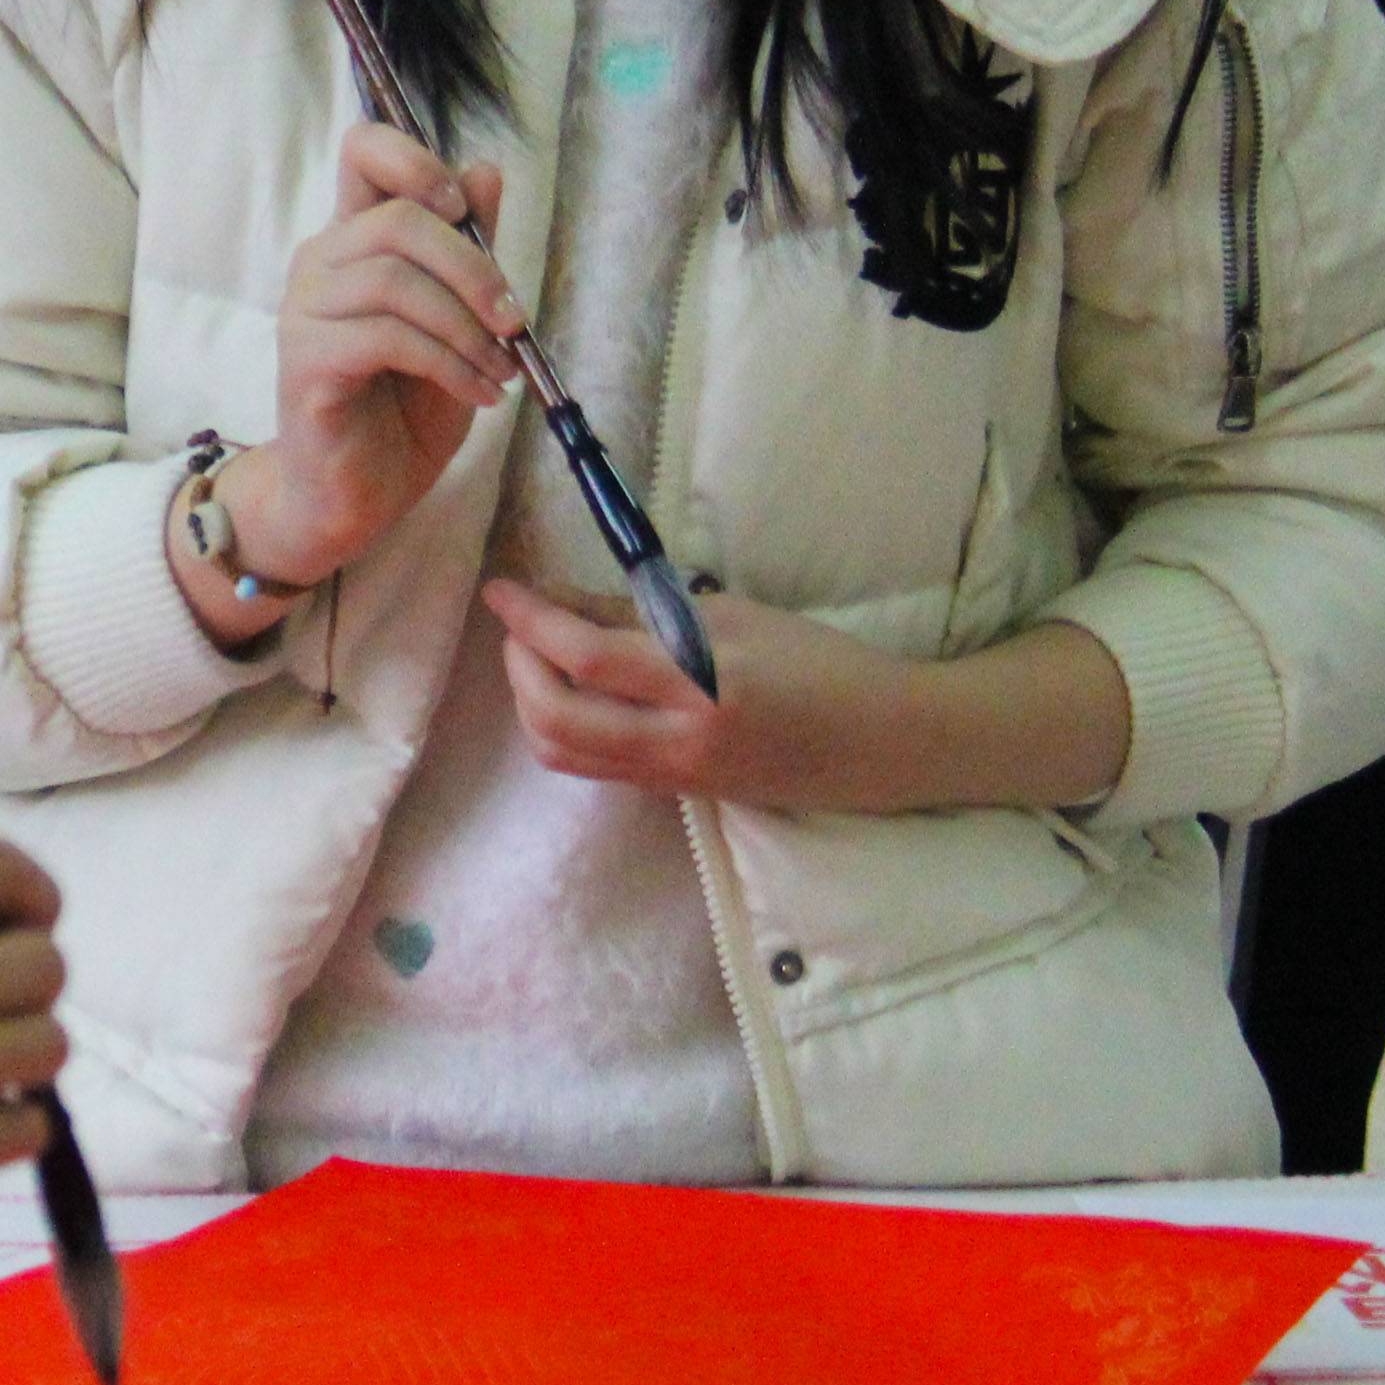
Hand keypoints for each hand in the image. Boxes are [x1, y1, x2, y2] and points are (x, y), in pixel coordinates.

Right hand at [223, 123, 519, 597]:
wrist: (361, 494)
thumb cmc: (405, 406)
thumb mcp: (458, 320)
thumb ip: (469, 251)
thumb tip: (486, 171)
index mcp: (355, 239)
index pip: (363, 151)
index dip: (416, 160)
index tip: (464, 211)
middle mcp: (320, 262)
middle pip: (400, 219)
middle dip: (475, 268)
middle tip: (514, 323)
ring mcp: (304, 310)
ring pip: (395, 280)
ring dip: (467, 329)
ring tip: (500, 373)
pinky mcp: (305, 361)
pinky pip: (385, 338)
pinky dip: (448, 364)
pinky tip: (477, 395)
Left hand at [484, 585, 1134, 814]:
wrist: (886, 742)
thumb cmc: (821, 663)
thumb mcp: (735, 618)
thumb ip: (644, 614)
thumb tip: (563, 599)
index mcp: (702, 685)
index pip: (586, 658)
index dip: (530, 622)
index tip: (499, 588)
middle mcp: (679, 741)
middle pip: (556, 718)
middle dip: (518, 668)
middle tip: (519, 624)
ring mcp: (676, 777)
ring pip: (565, 754)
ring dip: (532, 703)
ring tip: (539, 655)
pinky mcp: (679, 795)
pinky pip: (597, 767)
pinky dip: (565, 727)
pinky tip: (576, 690)